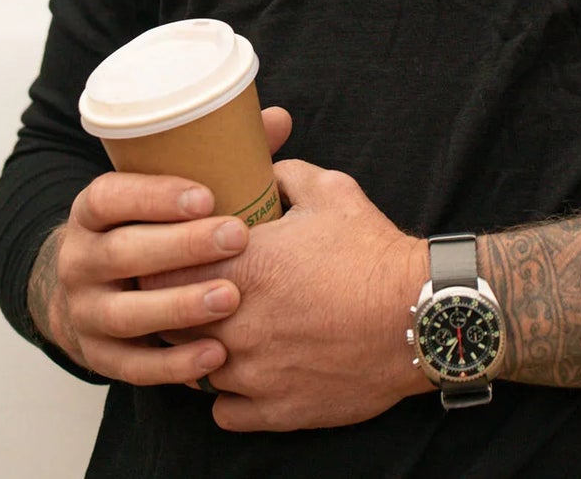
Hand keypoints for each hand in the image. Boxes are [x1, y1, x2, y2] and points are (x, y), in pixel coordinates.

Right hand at [30, 106, 292, 385]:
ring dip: (180, 306)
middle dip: (180, 247)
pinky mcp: (99, 357)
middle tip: (236, 238)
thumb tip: (277, 119)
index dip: (153, 196)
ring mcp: (85, 312)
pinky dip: (173, 364)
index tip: (206, 195)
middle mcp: (80, 260)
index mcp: (91, 212)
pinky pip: (133, 367)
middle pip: (121, 254)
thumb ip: (215, 157)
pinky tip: (215, 355)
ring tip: (231, 297)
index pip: (107, 198)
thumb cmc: (143, 226)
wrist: (84, 288)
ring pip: (126, 313)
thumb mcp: (159, 190)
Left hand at [145, 158, 432, 430]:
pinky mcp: (278, 410)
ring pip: (193, 370)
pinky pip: (224, 413)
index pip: (162, 273)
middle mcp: (239, 325)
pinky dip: (227, 395)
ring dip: (199, 351)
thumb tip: (263, 167)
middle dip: (175, 308)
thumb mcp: (329, 191)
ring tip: (218, 333)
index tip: (169, 259)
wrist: (419, 314)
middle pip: (171, 324)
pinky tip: (244, 372)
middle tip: (190, 295)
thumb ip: (284, 174)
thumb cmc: (373, 251)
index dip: (161, 265)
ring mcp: (256, 374)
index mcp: (243, 268)